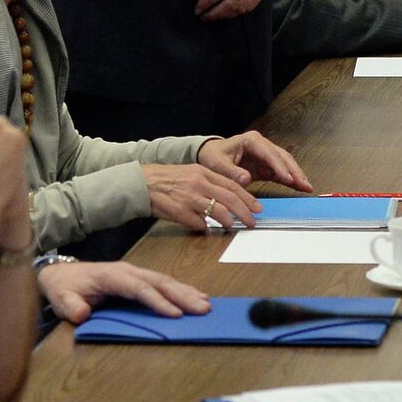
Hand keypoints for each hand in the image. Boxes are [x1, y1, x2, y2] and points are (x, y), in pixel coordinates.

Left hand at [36, 259, 210, 323]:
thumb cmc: (64, 288)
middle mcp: (128, 271)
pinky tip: (195, 295)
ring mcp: (135, 272)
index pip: (139, 289)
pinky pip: (163, 282)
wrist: (60, 273)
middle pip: (159, 282)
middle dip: (182, 295)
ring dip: (186, 291)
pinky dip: (181, 288)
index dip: (158, 301)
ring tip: (206, 303)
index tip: (176, 314)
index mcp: (112, 276)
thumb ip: (71, 307)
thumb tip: (82, 314)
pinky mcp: (138, 277)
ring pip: (165, 280)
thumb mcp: (61, 299)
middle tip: (203, 308)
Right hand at [141, 163, 259, 228]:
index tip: (257, 208)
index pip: (232, 185)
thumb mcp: (192, 174)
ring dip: (228, 220)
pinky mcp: (179, 211)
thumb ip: (210, 183)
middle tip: (252, 221)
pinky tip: (206, 228)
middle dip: (244, 211)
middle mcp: (198, 183)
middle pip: (229, 198)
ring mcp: (189, 198)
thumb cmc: (169, 179)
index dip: (247, 198)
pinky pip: (198, 223)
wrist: (143, 183)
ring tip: (233, 225)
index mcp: (204, 173)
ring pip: (217, 210)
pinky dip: (204, 227)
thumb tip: (229, 198)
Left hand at [195, 0, 281, 20]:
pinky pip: (250, 6)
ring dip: (226, 15)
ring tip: (215, 16)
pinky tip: (230, 12)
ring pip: (241, 9)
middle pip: (230, 5)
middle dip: (214, 14)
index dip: (206, 3)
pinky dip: (238, 12)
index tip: (198, 9)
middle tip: (204, 17)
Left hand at [197, 131, 314, 192]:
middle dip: (294, 171)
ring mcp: (266, 155)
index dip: (280, 166)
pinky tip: (301, 187)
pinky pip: (281, 172)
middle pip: (282, 157)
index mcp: (251, 140)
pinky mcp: (267, 166)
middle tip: (305, 184)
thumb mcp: (217, 164)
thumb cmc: (213, 156)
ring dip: (296, 175)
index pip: (269, 153)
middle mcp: (262, 145)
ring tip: (307, 187)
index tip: (288, 179)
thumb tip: (246, 179)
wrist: (211, 154)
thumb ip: (231, 172)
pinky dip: (291, 180)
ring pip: (286, 164)